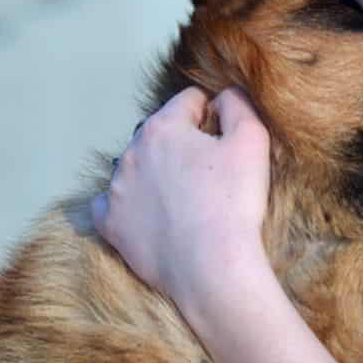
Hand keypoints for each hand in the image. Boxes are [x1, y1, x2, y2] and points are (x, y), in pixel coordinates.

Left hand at [91, 86, 272, 321]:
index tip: (223, 140)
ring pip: (134, 166)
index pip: (187, 101)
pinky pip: (109, 203)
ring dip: (154, 172)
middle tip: (208, 173)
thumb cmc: (233, 202)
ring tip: (183, 198)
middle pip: (158, 132)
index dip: (211, 115)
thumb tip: (222, 96)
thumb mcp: (252, 140)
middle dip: (180, 143)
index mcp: (162, 127)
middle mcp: (130, 152)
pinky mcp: (110, 223)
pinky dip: (127, 204)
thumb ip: (237, 104)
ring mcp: (115, 189)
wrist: (212, 266)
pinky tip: (149, 213)